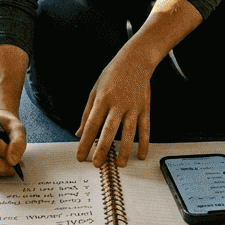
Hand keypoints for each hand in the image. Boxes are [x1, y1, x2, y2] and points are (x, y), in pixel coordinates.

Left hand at [75, 48, 153, 168]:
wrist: (135, 60)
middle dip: (103, 149)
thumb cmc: (112, 75)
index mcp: (102, 99)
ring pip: (129, 132)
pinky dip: (144, 142)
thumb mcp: (95, 90)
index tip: (80, 156)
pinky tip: (141, 155)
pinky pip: (145, 128)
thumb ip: (87, 113)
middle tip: (97, 164)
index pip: (91, 125)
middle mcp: (118, 104)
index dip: (85, 142)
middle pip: (109, 130)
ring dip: (125, 150)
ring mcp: (133, 106)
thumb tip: (78, 133)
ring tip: (120, 164)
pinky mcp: (145, 108)